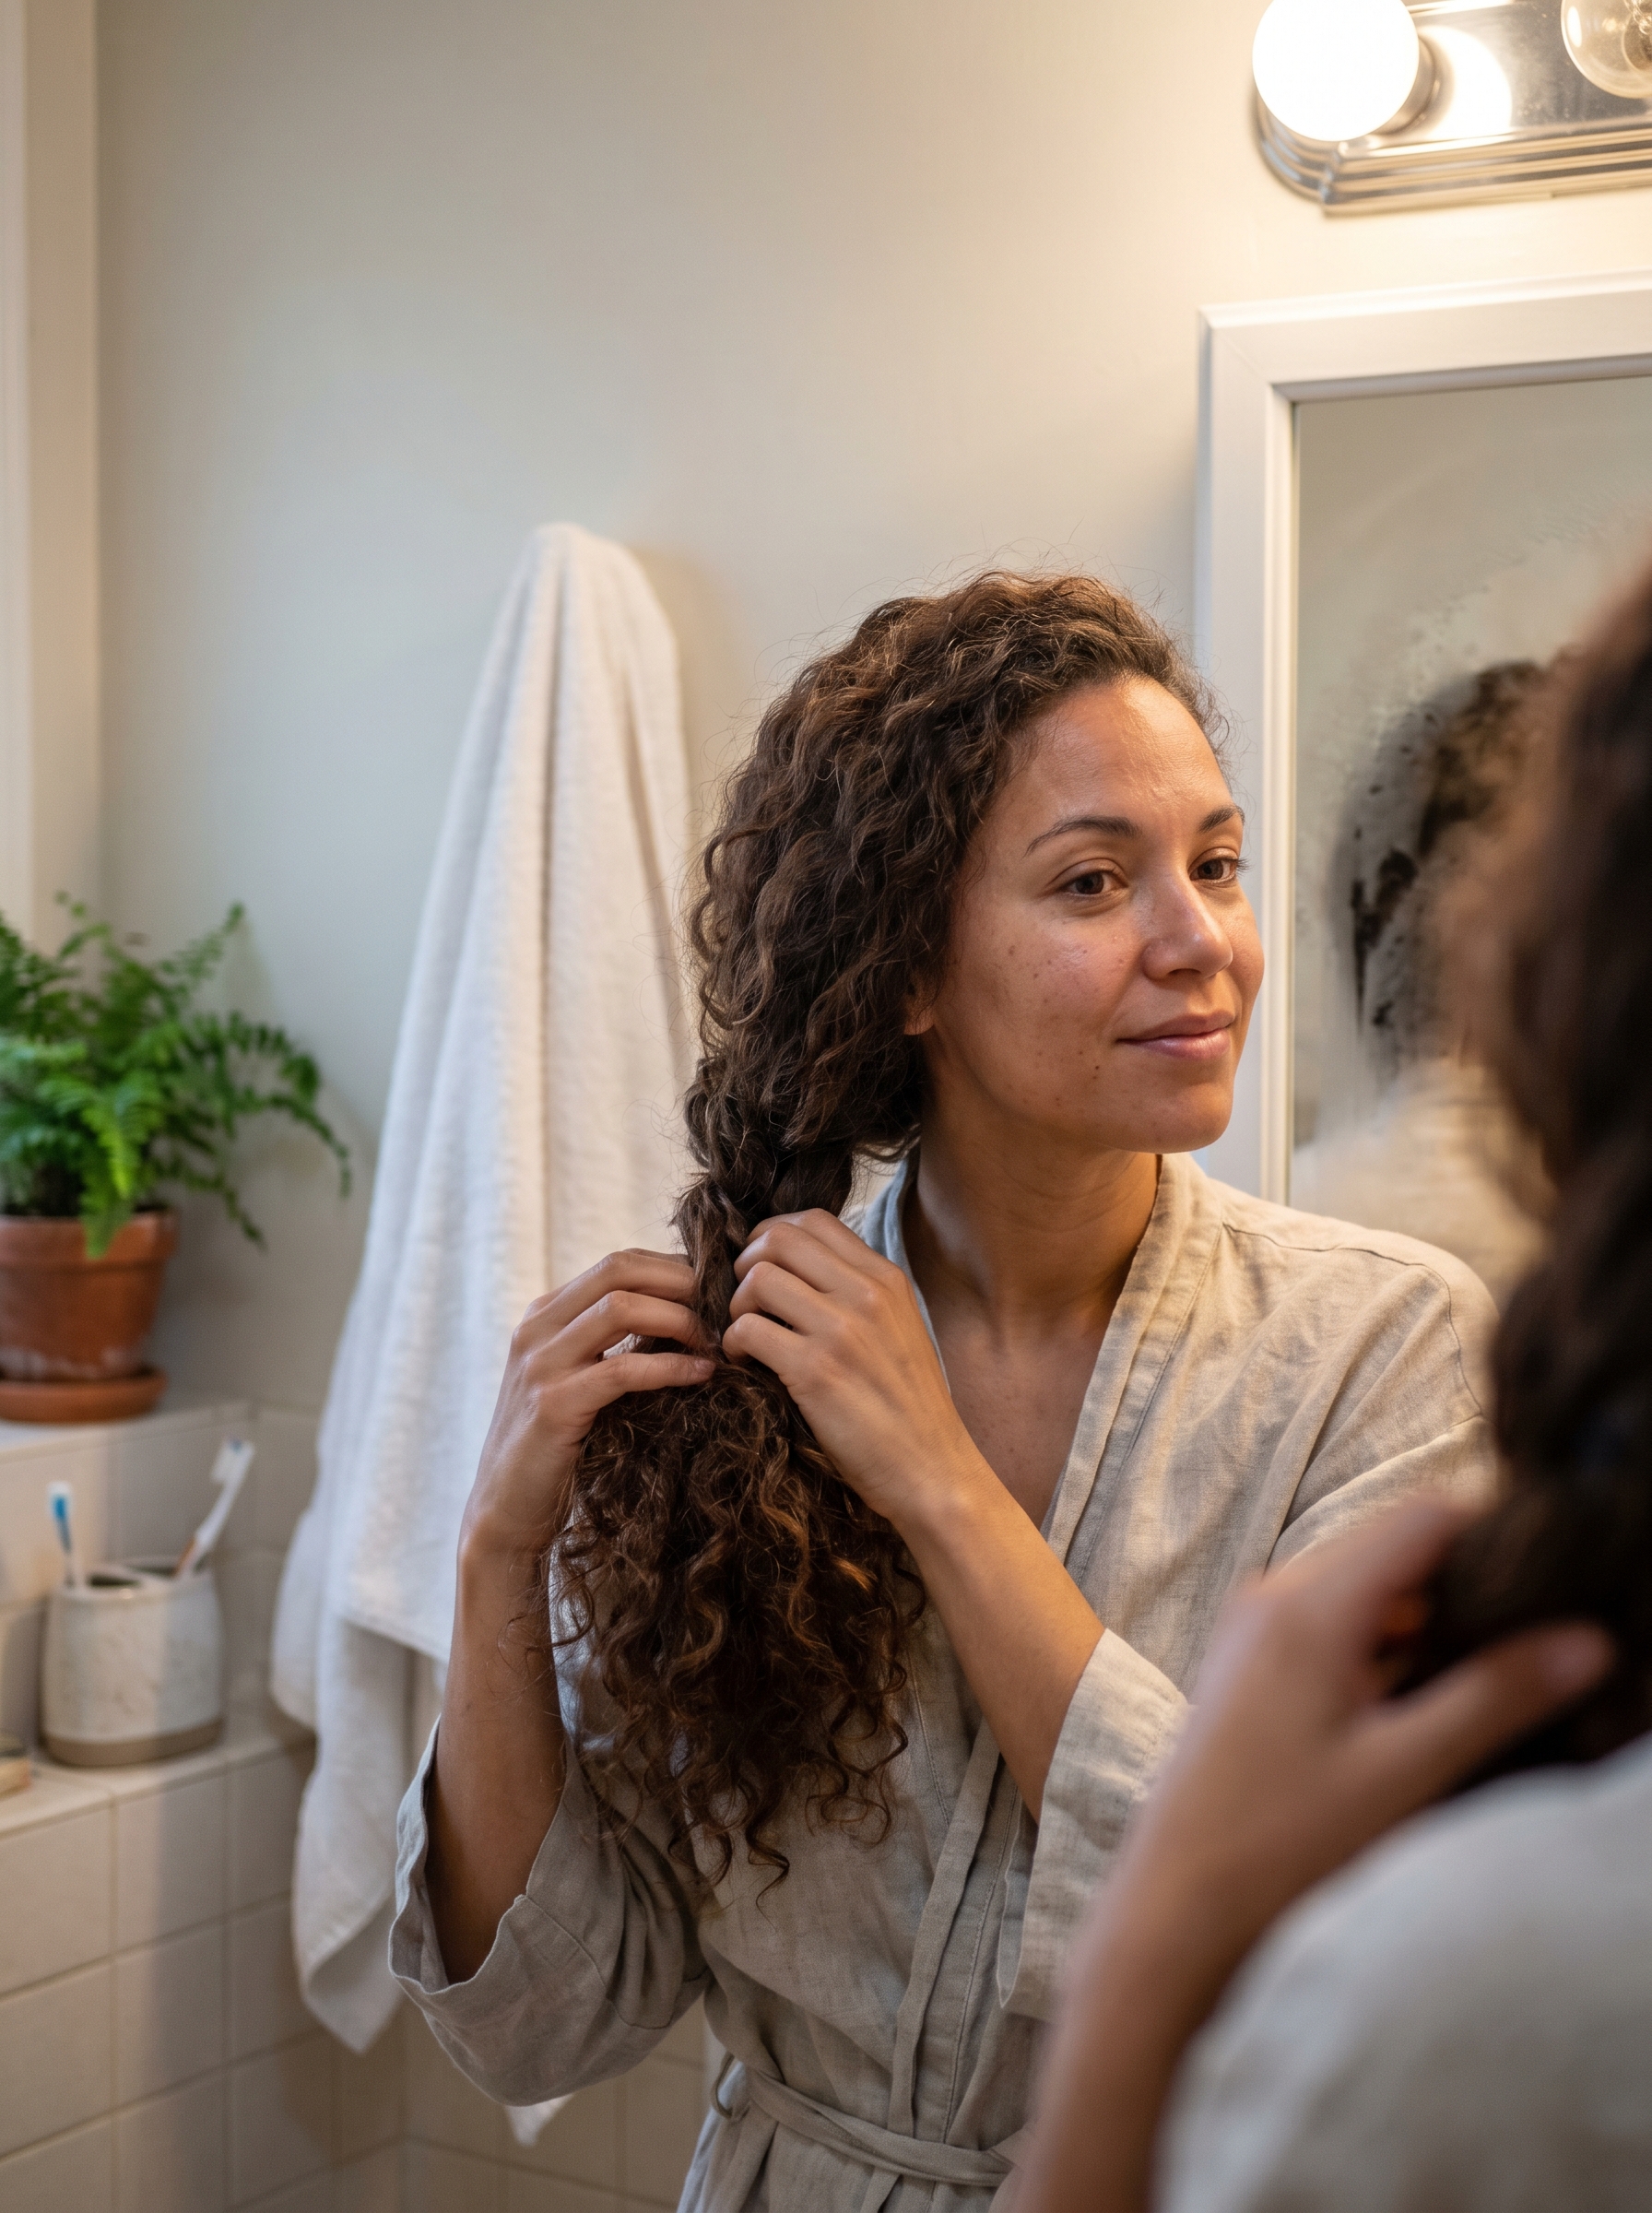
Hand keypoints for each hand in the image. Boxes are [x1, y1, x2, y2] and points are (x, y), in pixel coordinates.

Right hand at [460, 1249, 712, 1566]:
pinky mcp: (553, 1404)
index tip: (718, 1294)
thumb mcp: (579, 1378)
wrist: (506, 1509)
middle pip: (619, 1270)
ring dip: (679, 1319)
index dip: (674, 1270)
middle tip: (725, 1310)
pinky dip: (669, 1366)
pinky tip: (700, 1375)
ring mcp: (540, 1364)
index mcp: (544, 1315)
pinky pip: (622, 1369)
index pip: (618, 1263)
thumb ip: (614, 1343)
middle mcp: (536, 1329)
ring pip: (620, 1308)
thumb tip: (687, 1316)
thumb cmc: (556, 1446)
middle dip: (681, 1283)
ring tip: (715, 1343)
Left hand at [725, 1209, 984, 1528]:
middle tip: (747, 1302)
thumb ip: (860, 1293)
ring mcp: (842, 1330)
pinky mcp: (816, 1371)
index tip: (764, 1268)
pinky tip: (745, 1363)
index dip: (772, 1236)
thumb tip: (801, 1270)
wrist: (931, 1468)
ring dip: (737, 1306)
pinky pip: (748, 1329)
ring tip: (746, 1335)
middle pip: (777, 1238)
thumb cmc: (909, 1407)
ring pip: (757, 1279)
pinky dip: (733, 1344)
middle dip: (746, 1265)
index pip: (813, 1220)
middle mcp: (866, 1294)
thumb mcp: (899, 1329)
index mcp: (886, 1279)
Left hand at [1115, 1499, 1612, 1966]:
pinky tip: (1433, 1694)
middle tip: (1543, 1622)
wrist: (1175, 1910)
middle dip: (1469, 1577)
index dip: (1496, 1532)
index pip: (1423, 1517)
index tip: (1556, 1570)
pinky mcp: (1252, 1666)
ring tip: (1502, 1660)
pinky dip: (1390, 1643)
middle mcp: (1274, 1597)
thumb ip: (1494, 1698)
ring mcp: (1256, 1629)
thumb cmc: (1279, 1846)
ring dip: (1431, 1614)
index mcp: (1309, 1605)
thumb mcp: (1403, 1771)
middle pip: (1395, 1546)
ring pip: (1367, 1587)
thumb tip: (1586, 1642)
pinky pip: (1337, 1623)